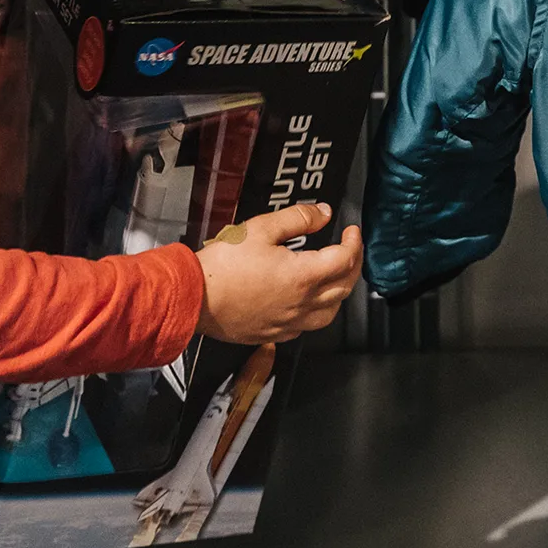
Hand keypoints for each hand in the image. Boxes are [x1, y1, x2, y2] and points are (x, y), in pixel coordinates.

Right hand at [195, 202, 362, 343]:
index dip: (354, 242)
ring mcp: (289, 322)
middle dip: (354, 264)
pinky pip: (307, 326)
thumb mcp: (261, 229)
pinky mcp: (274, 333)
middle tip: (351, 249)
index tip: (351, 231)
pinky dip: (317, 311)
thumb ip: (297, 219)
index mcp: (303, 276)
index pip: (345, 259)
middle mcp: (302, 303)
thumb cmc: (222, 267)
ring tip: (337, 277)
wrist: (194, 298)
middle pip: (344, 286)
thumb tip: (322, 213)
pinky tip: (309, 302)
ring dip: (340, 291)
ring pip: (330, 312)